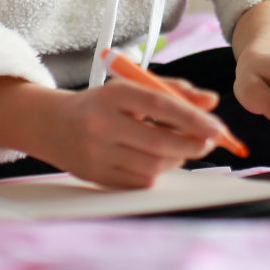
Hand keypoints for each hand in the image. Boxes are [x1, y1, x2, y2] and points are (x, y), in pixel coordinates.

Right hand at [26, 79, 231, 188]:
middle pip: (160, 142)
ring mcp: (97, 154)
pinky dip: (156, 171)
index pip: (160, 106)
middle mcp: (101, 124)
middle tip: (208, 141)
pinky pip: (140, 181)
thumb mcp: (132, 87)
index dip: (193, 119)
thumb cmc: (102, 104)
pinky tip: (152, 158)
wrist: (53, 124)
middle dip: (193, 145)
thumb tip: (211, 103)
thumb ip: (174, 91)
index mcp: (112, 95)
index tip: (217, 128)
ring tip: (178, 147)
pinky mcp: (96, 176)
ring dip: (177, 158)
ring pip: (154, 165)